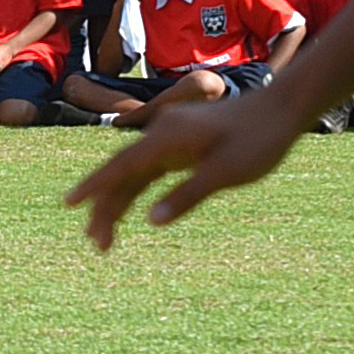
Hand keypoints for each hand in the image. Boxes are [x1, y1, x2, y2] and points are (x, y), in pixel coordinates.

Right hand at [66, 79, 310, 249]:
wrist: (283, 109)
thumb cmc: (259, 138)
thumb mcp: (225, 172)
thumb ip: (187, 195)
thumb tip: (151, 220)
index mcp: (168, 138)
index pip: (120, 166)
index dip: (94, 186)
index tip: (69, 203)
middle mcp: (163, 134)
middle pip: (123, 173)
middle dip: (106, 207)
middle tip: (97, 244)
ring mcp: (172, 137)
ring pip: (134, 173)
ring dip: (119, 202)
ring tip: (105, 238)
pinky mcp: (183, 143)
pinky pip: (150, 169)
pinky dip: (137, 190)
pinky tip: (129, 210)